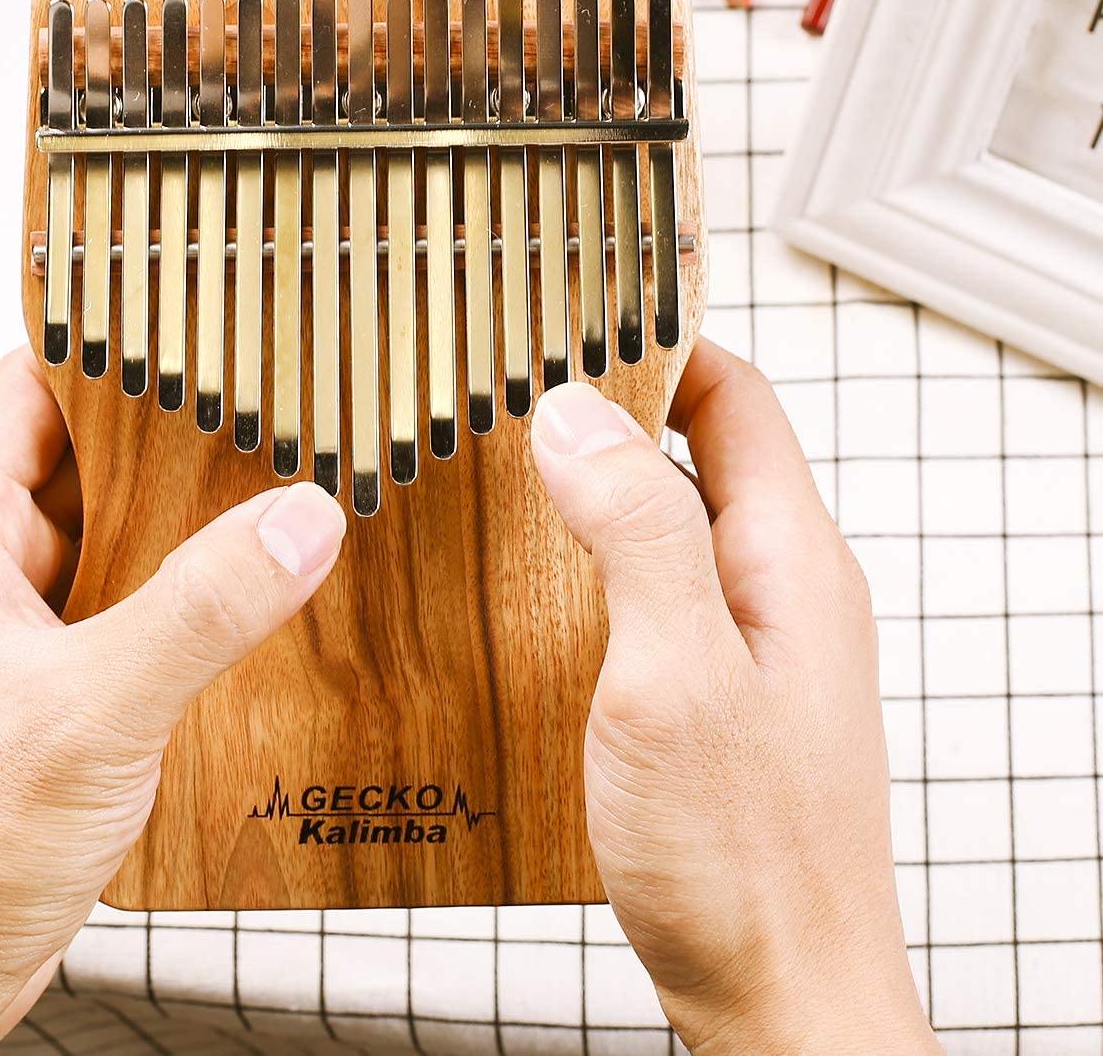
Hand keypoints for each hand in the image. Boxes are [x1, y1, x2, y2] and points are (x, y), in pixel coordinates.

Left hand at [0, 351, 345, 1055]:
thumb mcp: (90, 713)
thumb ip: (200, 609)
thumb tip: (300, 519)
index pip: (26, 393)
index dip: (102, 346)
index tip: (189, 315)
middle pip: (87, 463)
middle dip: (174, 437)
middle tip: (271, 404)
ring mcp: (23, 639)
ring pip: (116, 543)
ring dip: (188, 525)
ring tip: (282, 490)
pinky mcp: (58, 695)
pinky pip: (132, 613)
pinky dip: (188, 599)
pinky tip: (256, 602)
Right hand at [530, 340, 939, 1055]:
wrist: (782, 1000)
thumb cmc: (746, 863)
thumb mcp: (675, 676)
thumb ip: (636, 534)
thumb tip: (576, 414)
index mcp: (789, 560)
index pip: (735, 396)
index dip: (659, 340)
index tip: (575, 309)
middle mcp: (781, 589)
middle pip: (700, 451)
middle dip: (610, 408)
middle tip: (512, 389)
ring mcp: (752, 643)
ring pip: (672, 524)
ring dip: (596, 491)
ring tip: (506, 476)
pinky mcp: (718, 694)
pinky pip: (656, 592)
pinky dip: (595, 565)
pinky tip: (534, 590)